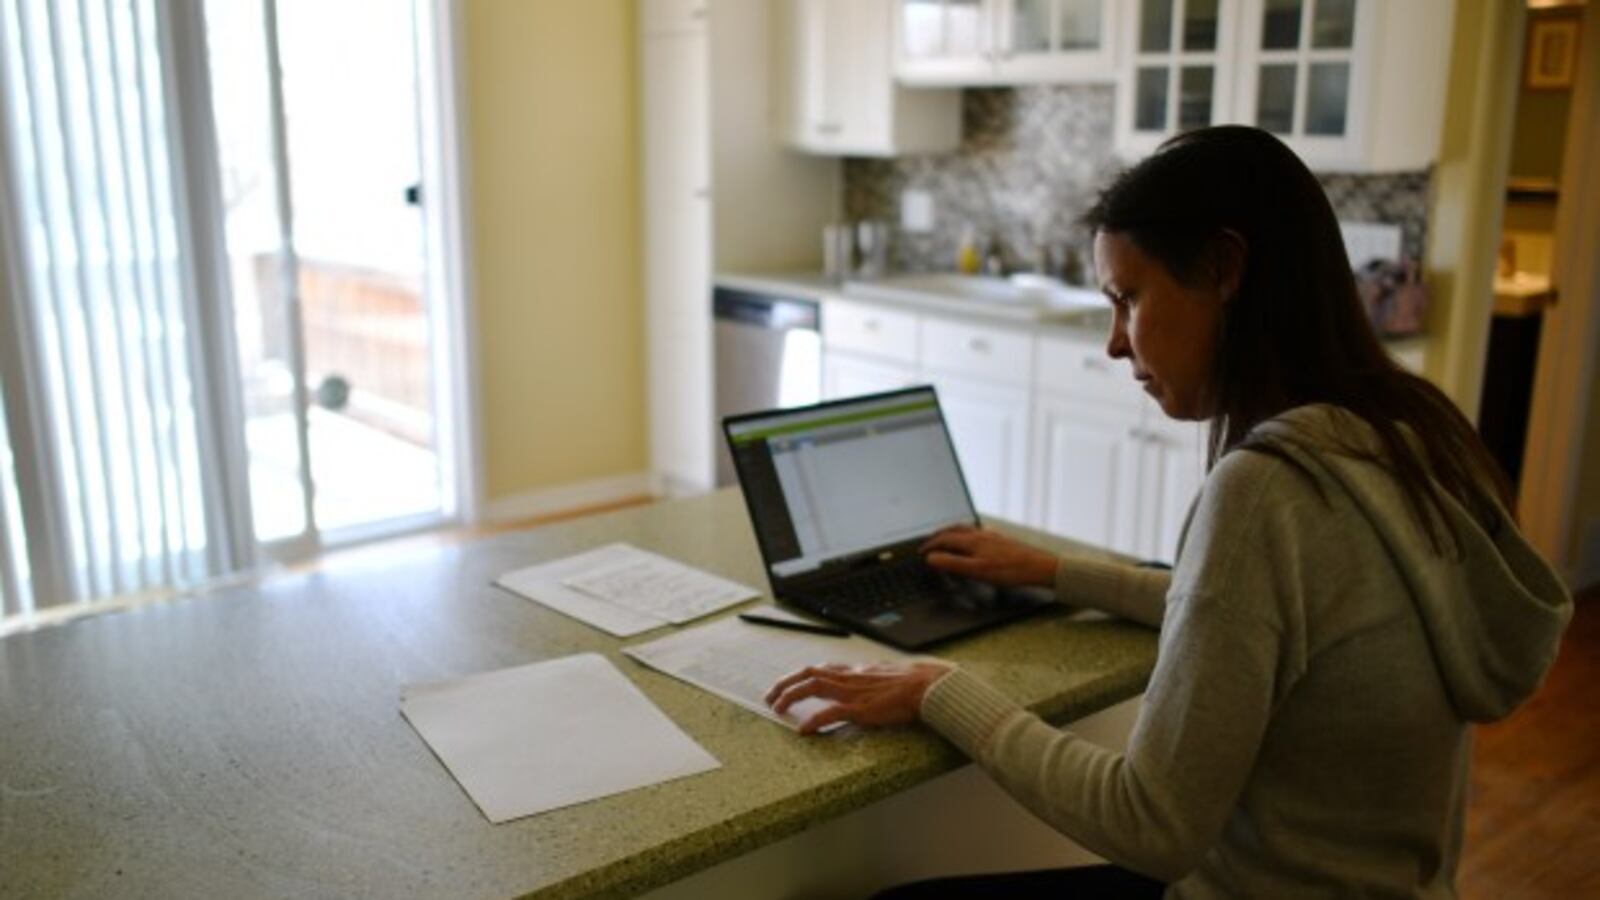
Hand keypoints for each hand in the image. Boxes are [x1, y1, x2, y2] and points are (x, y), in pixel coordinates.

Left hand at [765, 662, 952, 734]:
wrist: (926, 686)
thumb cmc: (911, 682)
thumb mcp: (883, 674)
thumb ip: (868, 677)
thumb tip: (864, 679)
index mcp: (854, 671)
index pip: (820, 668)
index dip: (799, 676)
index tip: (787, 683)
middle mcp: (849, 677)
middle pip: (808, 674)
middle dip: (785, 683)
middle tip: (770, 696)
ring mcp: (853, 692)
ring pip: (813, 687)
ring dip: (791, 697)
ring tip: (777, 708)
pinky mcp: (860, 708)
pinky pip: (831, 712)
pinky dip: (815, 720)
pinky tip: (804, 730)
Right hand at [919, 526, 1056, 587]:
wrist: (1039, 567)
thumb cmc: (1010, 570)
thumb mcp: (977, 571)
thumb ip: (953, 564)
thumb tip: (932, 558)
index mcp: (972, 541)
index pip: (945, 539)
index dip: (930, 545)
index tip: (921, 552)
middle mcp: (981, 534)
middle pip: (954, 529)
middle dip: (939, 534)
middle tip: (930, 540)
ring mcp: (992, 536)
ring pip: (966, 529)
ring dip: (953, 532)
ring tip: (947, 537)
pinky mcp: (1001, 540)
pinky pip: (979, 532)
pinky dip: (968, 534)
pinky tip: (974, 541)